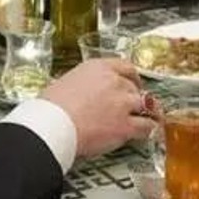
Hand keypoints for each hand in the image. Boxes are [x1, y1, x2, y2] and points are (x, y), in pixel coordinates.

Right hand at [41, 58, 156, 158]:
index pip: (125, 66)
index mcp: (98, 67)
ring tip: (145, 118)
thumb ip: (82, 85)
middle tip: (132, 106)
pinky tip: (145, 133)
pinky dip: (147, 129)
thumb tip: (83, 93)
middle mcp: (114, 82)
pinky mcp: (125, 125)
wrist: (52, 126)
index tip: (134, 82)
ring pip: (145, 105)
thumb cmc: (51, 108)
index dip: (133, 77)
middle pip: (134, 87)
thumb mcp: (64, 83)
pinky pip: (145, 126)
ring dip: (145, 112)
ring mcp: (122, 103)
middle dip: (134, 97)